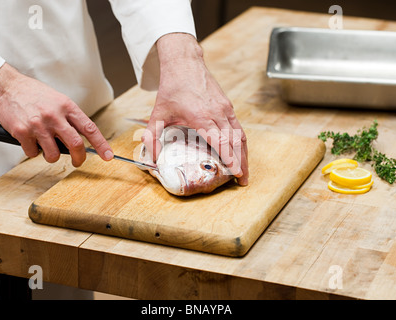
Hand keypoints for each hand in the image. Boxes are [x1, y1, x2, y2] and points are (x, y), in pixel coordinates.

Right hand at [0, 63, 113, 166]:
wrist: (7, 87)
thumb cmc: (34, 95)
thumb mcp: (58, 100)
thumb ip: (70, 119)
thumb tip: (80, 141)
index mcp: (67, 107)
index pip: (90, 128)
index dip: (101, 144)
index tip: (108, 156)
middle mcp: (55, 116)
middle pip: (76, 144)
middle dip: (79, 158)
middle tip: (78, 162)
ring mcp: (38, 125)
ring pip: (54, 154)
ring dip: (52, 156)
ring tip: (46, 147)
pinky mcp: (22, 132)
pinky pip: (33, 153)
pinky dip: (33, 152)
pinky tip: (29, 141)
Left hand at [142, 33, 248, 185]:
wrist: (184, 63)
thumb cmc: (172, 87)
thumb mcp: (158, 113)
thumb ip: (152, 136)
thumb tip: (151, 159)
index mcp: (201, 116)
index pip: (220, 141)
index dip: (230, 158)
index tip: (236, 172)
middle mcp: (217, 113)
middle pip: (234, 142)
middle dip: (241, 163)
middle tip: (243, 181)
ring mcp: (225, 108)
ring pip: (240, 135)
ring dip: (244, 154)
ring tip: (244, 171)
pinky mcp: (228, 105)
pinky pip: (238, 127)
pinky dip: (241, 142)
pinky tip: (240, 152)